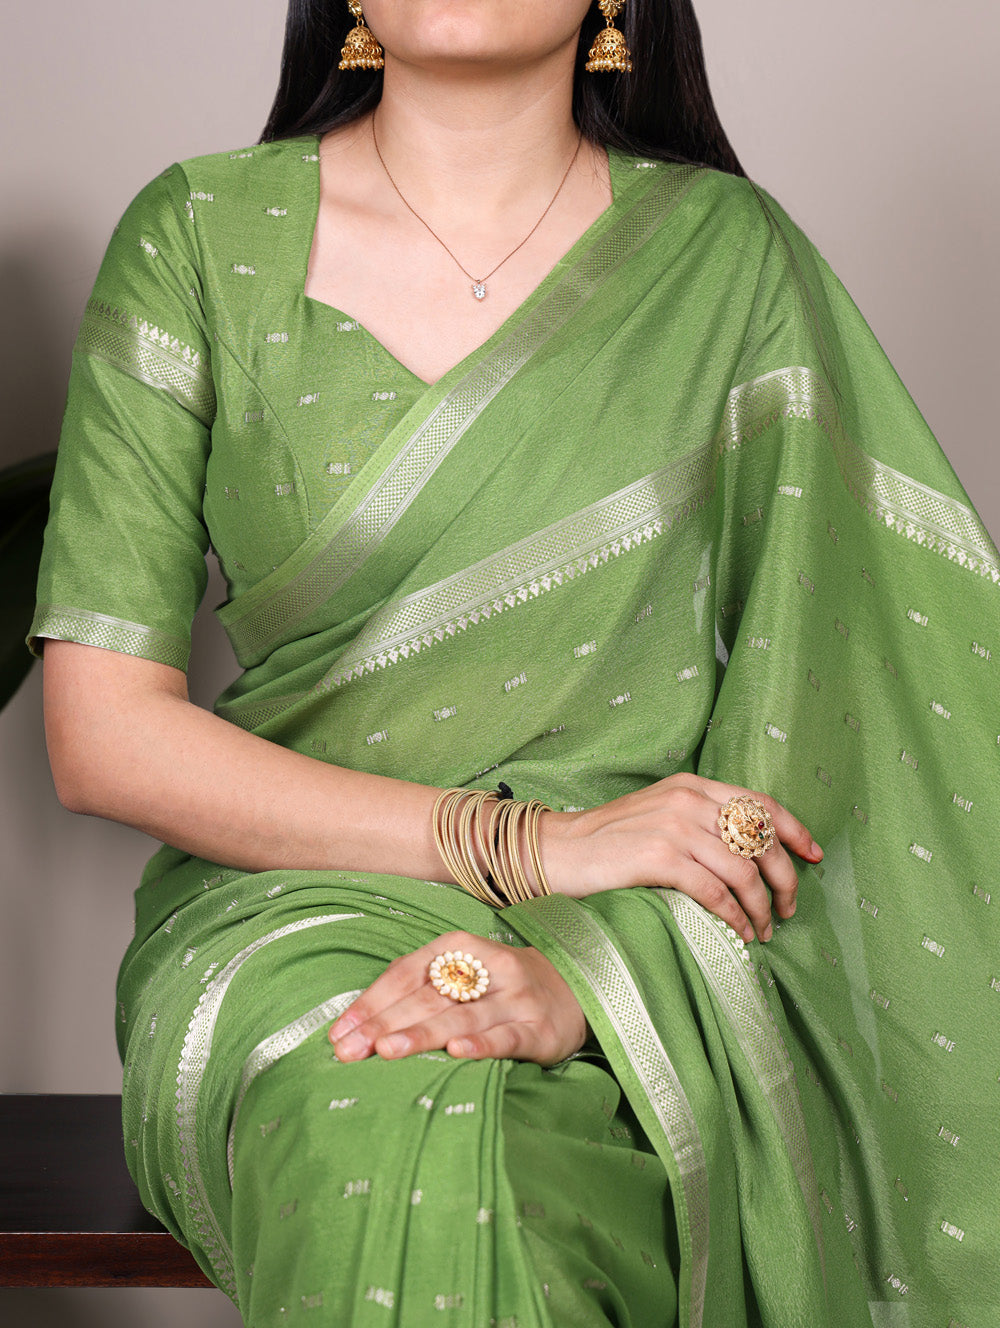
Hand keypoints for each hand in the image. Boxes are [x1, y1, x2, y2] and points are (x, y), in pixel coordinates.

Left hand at [328, 931, 586, 1065]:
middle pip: (428, 996)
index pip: (408, 972)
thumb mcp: (463, 975)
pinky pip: (505, 1037)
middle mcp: (490, 967)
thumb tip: (358, 1026)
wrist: (575, 990)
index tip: (340, 1031)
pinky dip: (480, 1044)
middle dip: (384, 1023)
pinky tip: (456, 1053)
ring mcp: (516, 997)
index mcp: (462, 946)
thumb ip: (419, 992)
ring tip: (386, 1050)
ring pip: (461, 1016)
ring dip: (421, 1034)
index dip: (372, 1000)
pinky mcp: (539, 1028)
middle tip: (349, 1050)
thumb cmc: (500, 987)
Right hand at [542, 773, 821, 942]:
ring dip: (762, 907)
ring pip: (744, 870)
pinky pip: (716, 892)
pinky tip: (739, 932)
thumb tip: (748, 854)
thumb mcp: (658, 815)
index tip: (813, 856)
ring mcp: (674, 827)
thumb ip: (698, 822)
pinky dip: (736, 916)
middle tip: (787, 910)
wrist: (556, 850)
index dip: (795, 831)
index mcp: (691, 786)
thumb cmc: (607, 842)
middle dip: (784, 880)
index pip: (760, 803)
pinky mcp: (659, 857)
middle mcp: (687, 800)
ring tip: (763, 930)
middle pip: (761, 839)